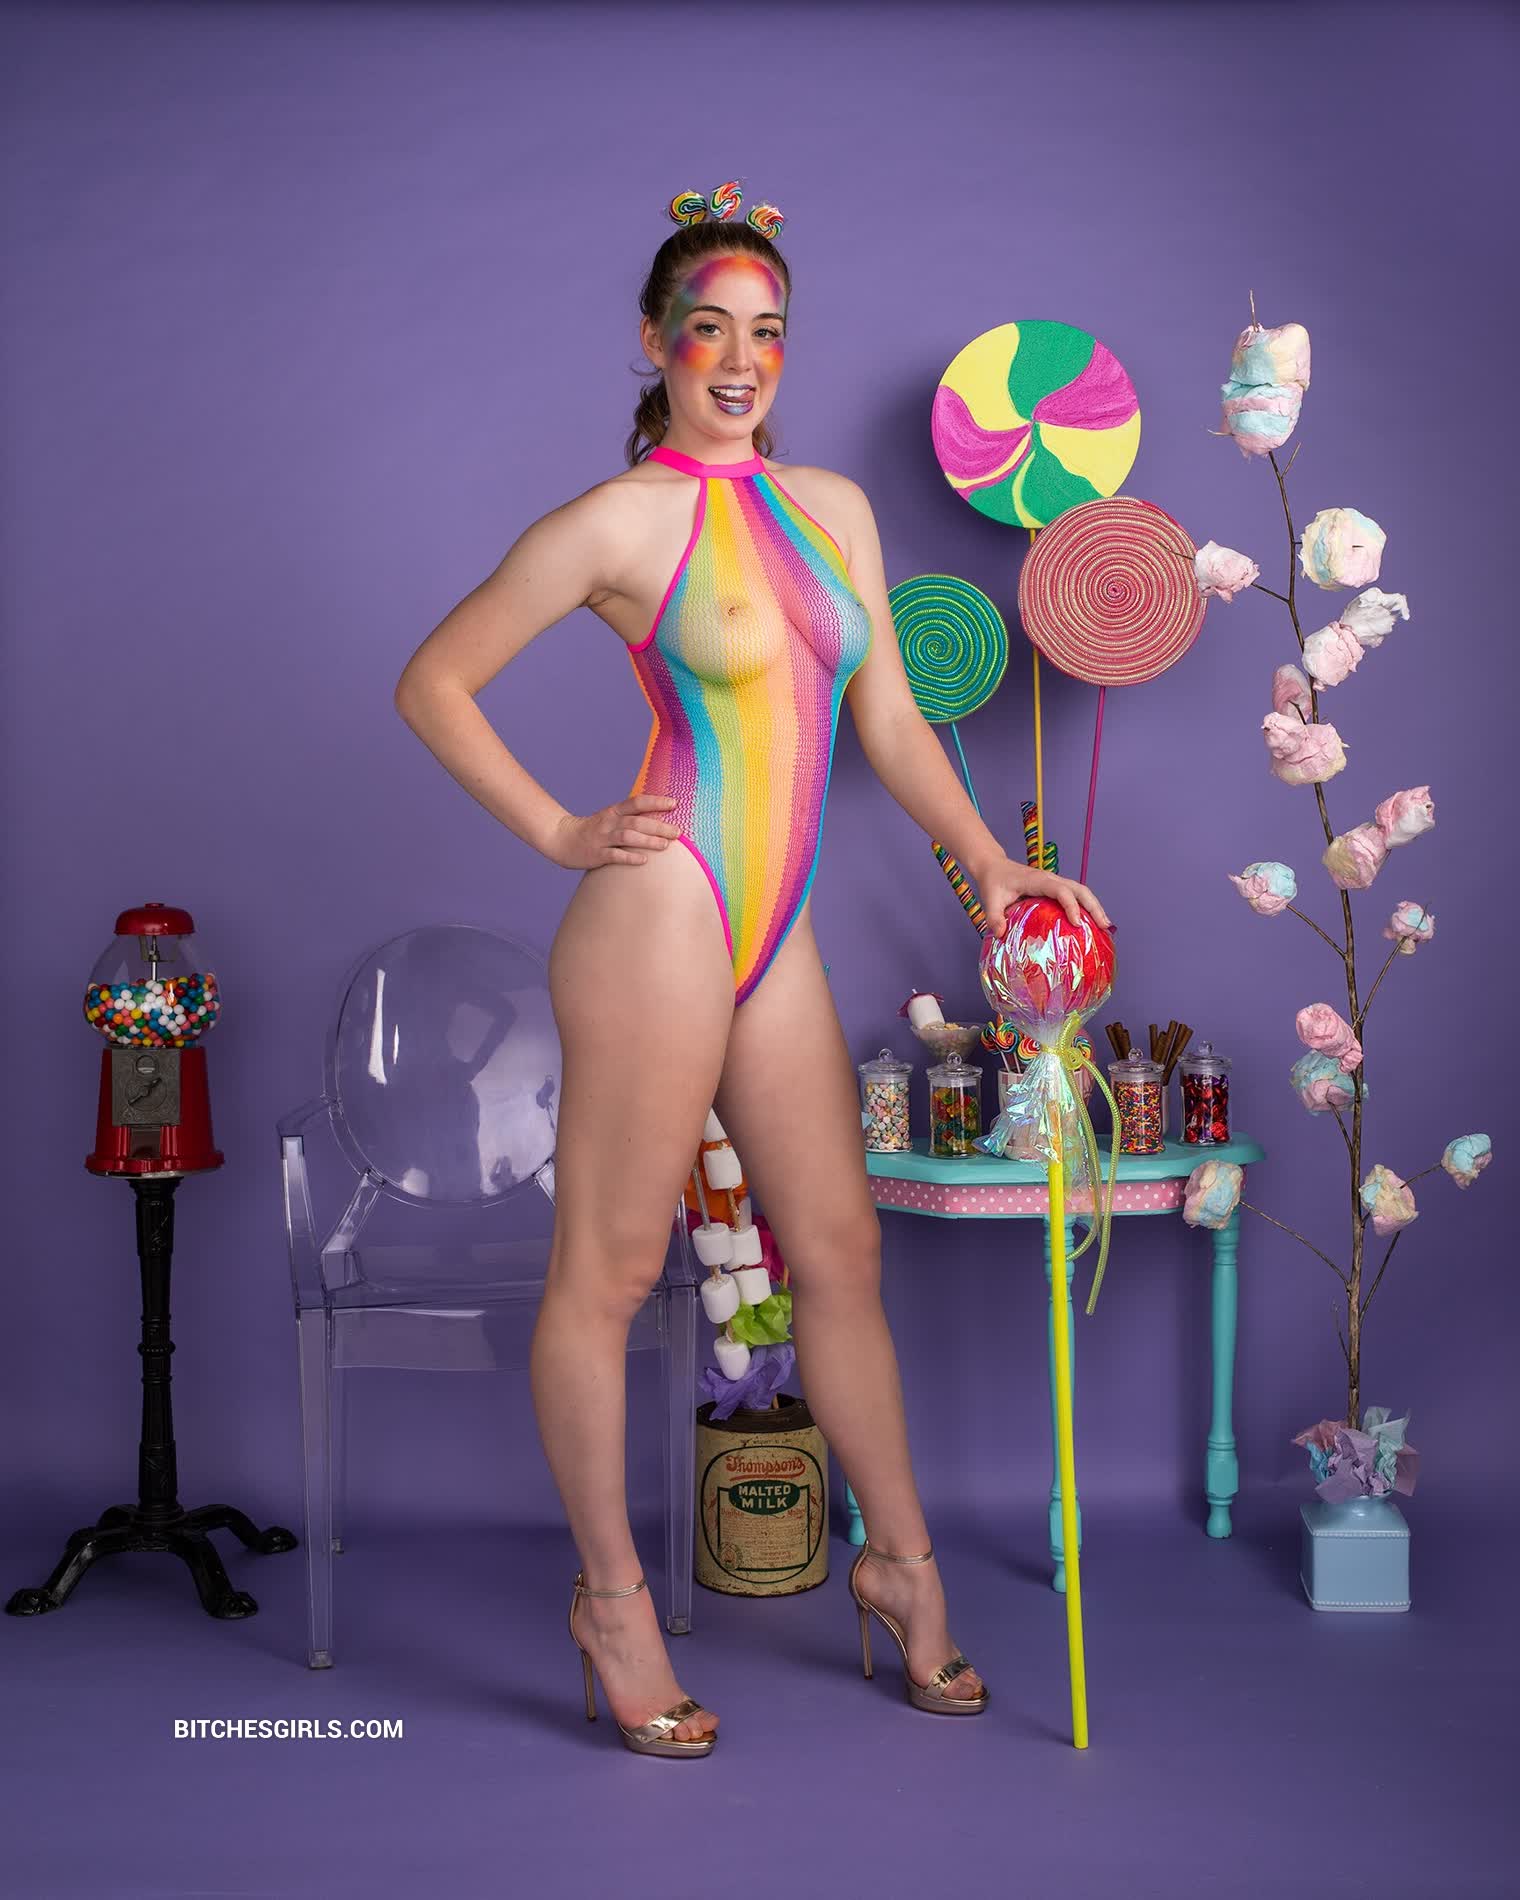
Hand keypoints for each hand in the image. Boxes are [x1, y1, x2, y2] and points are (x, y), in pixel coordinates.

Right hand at [549, 794, 680, 869]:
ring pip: (627, 836)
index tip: (674, 803)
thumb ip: (629, 818)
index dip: (656, 802)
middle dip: (659, 826)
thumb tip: (658, 819)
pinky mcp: (596, 854)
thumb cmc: (592, 831)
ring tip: (665, 845)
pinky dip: (629, 857)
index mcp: (613, 812)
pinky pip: (614, 855)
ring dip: (647, 840)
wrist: (560, 838)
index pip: (637, 802)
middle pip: (637, 821)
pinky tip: (644, 860)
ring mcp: (602, 838)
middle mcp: (609, 823)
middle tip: (678, 832)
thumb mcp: (609, 819)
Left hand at [975, 855, 1112, 934]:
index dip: (1071, 905)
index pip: (1060, 890)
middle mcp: (1050, 879)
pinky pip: (1075, 896)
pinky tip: (1090, 923)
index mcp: (1037, 880)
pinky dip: (1086, 907)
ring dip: (1094, 906)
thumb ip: (994, 917)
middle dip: (1094, 906)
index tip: (1076, 923)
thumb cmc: (993, 882)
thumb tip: (1000, 934)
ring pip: (1081, 891)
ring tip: (1105, 926)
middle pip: (1079, 889)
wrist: (994, 867)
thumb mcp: (990, 900)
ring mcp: (1054, 882)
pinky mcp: (1054, 888)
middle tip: (1104, 926)